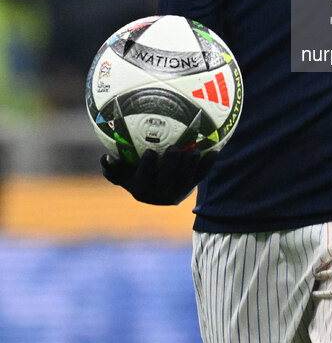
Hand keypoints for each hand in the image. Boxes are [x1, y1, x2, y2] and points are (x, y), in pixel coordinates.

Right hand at [100, 145, 216, 205]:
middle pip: (168, 181)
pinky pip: (201, 176)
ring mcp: (179, 191)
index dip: (147, 168)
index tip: (150, 152)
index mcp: (142, 190)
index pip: (144, 180)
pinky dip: (208, 165)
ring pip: (187, 180)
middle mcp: (161, 194)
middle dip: (172, 166)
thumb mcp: (121, 173)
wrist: (158, 186)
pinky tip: (215, 150)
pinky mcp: (192, 186)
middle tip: (174, 148)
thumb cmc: (134, 172)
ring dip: (191, 166)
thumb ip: (112, 168)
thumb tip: (104, 158)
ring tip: (194, 150)